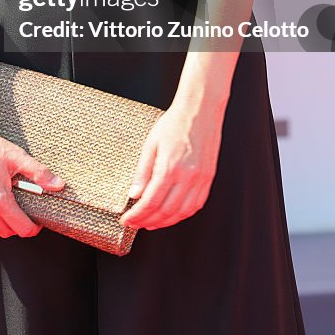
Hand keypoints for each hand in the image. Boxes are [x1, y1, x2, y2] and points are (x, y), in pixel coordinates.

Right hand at [0, 119, 65, 237]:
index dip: (33, 228)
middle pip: (6, 233)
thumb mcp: (16, 157)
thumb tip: (58, 184)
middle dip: (18, 226)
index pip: (22, 229)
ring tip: (5, 206)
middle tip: (22, 212)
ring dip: (0, 224)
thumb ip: (39, 173)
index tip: (36, 222)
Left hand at [118, 100, 225, 230]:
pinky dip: (183, 214)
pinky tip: (172, 214)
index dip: (137, 215)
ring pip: (182, 212)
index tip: (126, 220)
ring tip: (151, 223)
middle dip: (148, 221)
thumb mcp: (151, 144)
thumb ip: (143, 171)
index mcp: (170, 167)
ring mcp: (201, 179)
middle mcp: (188, 177)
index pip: (150, 202)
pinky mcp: (208, 178)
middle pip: (166, 211)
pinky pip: (196, 204)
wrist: (200, 110)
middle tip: (136, 223)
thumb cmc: (174, 123)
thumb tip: (134, 194)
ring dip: (166, 222)